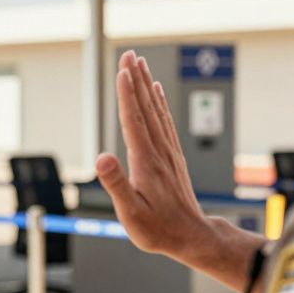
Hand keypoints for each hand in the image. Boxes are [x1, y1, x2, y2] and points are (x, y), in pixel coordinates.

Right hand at [95, 51, 211, 260]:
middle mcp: (160, 151)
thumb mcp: (131, 213)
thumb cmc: (158, 229)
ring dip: (146, 85)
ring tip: (139, 63)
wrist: (191, 237)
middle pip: (145, 108)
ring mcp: (168, 152)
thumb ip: (116, 184)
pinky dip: (159, 101)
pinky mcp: (172, 156)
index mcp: (146, 162)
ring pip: (156, 110)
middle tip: (128, 54)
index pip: (134, 121)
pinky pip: (165, 121)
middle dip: (135, 80)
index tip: (122, 71)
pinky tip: (155, 91)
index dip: (127, 95)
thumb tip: (101, 157)